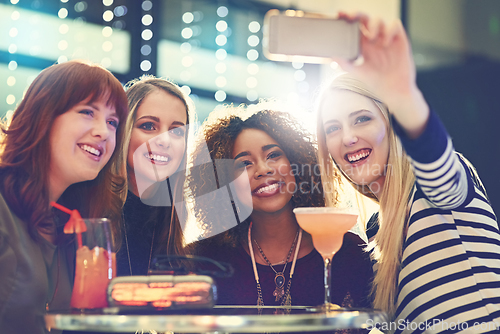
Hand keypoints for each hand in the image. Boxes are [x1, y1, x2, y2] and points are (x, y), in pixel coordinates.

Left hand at [334, 13, 429, 138]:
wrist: (393, 90)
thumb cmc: (375, 81)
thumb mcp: (356, 71)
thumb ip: (344, 62)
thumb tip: (331, 54)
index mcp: (362, 44)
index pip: (353, 26)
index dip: (347, 19)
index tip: (339, 15)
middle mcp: (373, 39)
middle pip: (365, 18)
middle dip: (357, 14)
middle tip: (351, 17)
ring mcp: (386, 38)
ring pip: (379, 19)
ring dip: (373, 25)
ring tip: (371, 38)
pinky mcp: (399, 40)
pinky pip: (395, 25)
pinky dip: (388, 30)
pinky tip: (384, 43)